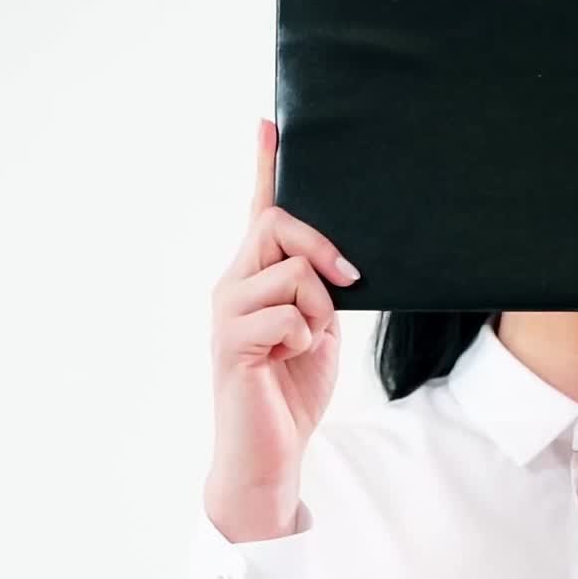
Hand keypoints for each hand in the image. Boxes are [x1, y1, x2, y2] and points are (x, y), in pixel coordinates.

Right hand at [205, 118, 360, 538]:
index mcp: (254, 278)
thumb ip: (319, 289)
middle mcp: (232, 286)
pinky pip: (289, 315)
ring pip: (291, 271)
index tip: (269, 124)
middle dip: (323, 248)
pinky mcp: (231, 344)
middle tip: (350, 282)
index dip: (264, 167)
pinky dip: (307, 338)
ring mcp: (227, 313)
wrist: (271, 454)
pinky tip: (289, 362)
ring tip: (306, 344)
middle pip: (278, 224)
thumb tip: (337, 261)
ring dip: (319, 308)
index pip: (258, 212)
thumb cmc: (292, 390)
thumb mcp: (320, 328)